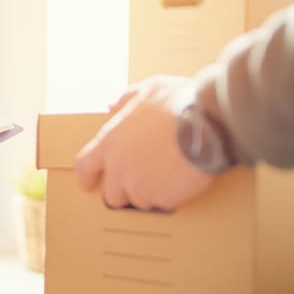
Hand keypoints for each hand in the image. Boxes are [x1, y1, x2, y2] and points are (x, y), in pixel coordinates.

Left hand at [74, 76, 214, 210]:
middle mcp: (119, 168)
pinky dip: (171, 196)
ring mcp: (140, 187)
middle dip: (124, 191)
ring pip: (139, 201)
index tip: (88, 184)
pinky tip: (182, 179)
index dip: (87, 177)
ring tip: (168, 174)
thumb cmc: (179, 103)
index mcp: (110, 143)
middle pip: (112, 195)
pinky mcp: (162, 199)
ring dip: (150, 193)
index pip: (84, 167)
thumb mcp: (147, 90)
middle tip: (143, 180)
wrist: (209, 123)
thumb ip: (125, 100)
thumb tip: (111, 107)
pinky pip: (163, 204)